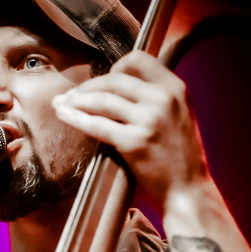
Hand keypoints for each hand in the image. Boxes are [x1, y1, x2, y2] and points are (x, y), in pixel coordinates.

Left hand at [53, 50, 209, 209]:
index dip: (115, 68)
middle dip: (88, 86)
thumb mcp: (179, 115)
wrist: (188, 191)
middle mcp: (163, 99)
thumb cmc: (181, 158)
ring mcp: (149, 120)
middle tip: (72, 95)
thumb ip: (156, 98)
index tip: (101, 81)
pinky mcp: (134, 142)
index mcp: (175, 88)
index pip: (138, 60)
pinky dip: (76, 118)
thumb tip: (120, 87)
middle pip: (114, 79)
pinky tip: (65, 116)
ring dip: (76, 100)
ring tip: (62, 104)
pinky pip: (97, 125)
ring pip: (102, 100)